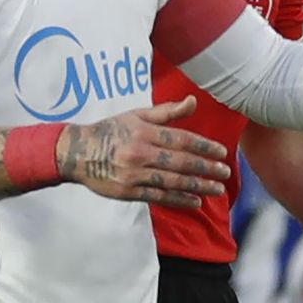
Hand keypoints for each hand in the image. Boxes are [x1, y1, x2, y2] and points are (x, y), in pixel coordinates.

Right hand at [58, 97, 230, 209]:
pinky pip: (159, 197)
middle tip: (226, 172)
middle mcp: (141, 152)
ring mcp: (135, 174)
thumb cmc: (110, 131)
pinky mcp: (129, 192)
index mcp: (145, 131)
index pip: (182, 139)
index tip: (222, 152)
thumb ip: (166, 112)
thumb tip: (194, 101)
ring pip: (173, 181)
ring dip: (198, 186)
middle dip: (206, 168)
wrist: (77, 153)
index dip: (204, 146)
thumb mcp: (136, 115)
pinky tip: (195, 201)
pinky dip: (179, 199)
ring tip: (217, 189)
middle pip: (181, 161)